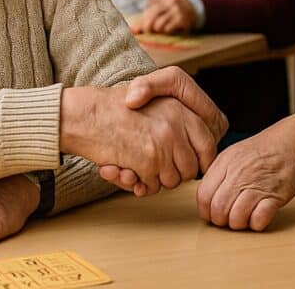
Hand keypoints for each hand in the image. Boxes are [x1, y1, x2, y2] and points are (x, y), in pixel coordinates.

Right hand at [61, 81, 217, 195]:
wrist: (85, 114)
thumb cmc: (115, 112)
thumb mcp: (155, 107)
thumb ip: (178, 129)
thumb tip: (197, 161)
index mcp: (181, 109)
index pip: (208, 145)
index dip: (200, 161)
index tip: (188, 167)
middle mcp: (176, 124)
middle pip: (191, 168)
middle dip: (174, 174)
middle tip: (154, 167)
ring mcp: (163, 142)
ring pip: (172, 180)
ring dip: (156, 180)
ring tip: (138, 165)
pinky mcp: (147, 159)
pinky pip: (152, 186)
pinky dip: (139, 184)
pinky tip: (126, 170)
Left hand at [134, 0, 197, 33]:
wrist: (194, 9)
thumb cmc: (172, 9)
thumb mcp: (162, 6)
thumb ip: (147, 15)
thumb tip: (133, 31)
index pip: (149, 9)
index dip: (143, 19)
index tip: (141, 27)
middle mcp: (170, 2)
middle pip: (152, 16)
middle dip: (147, 26)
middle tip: (147, 31)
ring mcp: (177, 11)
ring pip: (159, 24)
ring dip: (158, 30)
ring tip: (160, 30)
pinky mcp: (183, 20)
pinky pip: (168, 29)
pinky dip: (166, 31)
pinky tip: (169, 30)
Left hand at [197, 112, 294, 230]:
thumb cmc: (267, 149)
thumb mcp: (236, 153)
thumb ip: (219, 172)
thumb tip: (207, 196)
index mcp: (226, 162)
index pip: (203, 195)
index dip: (206, 210)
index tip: (212, 213)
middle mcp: (239, 174)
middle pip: (217, 210)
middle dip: (221, 220)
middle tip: (228, 218)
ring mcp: (257, 185)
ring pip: (235, 218)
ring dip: (238, 224)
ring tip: (244, 218)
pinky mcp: (275, 197)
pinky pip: (258, 220)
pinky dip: (256, 224)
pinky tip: (259, 216)